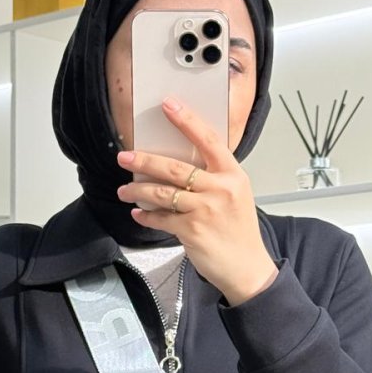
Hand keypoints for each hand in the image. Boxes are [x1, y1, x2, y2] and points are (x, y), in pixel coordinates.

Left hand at [116, 95, 278, 305]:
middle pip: (175, 168)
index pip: (209, 140)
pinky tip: (138, 213)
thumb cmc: (238, 231)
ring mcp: (205, 210)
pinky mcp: (192, 231)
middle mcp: (220, 189)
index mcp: (233, 175)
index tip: (168, 105)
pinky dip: (146, 216)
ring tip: (125, 190)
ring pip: (162, 193)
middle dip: (144, 161)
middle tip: (125, 157)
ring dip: (138, 190)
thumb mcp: (235, 195)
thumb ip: (213, 178)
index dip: (187, 120)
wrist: (246, 267)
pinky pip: (161, 218)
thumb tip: (178, 165)